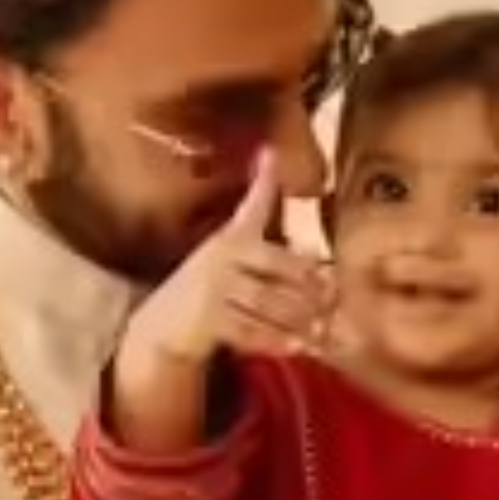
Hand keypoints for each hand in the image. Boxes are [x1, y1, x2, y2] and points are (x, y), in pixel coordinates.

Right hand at [117, 149, 333, 367]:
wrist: (163, 323)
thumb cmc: (212, 283)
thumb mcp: (230, 247)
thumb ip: (258, 213)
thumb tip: (272, 158)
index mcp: (231, 237)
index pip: (252, 206)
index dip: (263, 182)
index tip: (271, 153)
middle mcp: (221, 258)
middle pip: (277, 266)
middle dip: (310, 285)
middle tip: (335, 298)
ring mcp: (211, 290)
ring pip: (268, 302)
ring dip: (299, 317)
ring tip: (324, 328)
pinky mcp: (206, 322)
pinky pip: (250, 331)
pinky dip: (276, 340)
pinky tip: (296, 346)